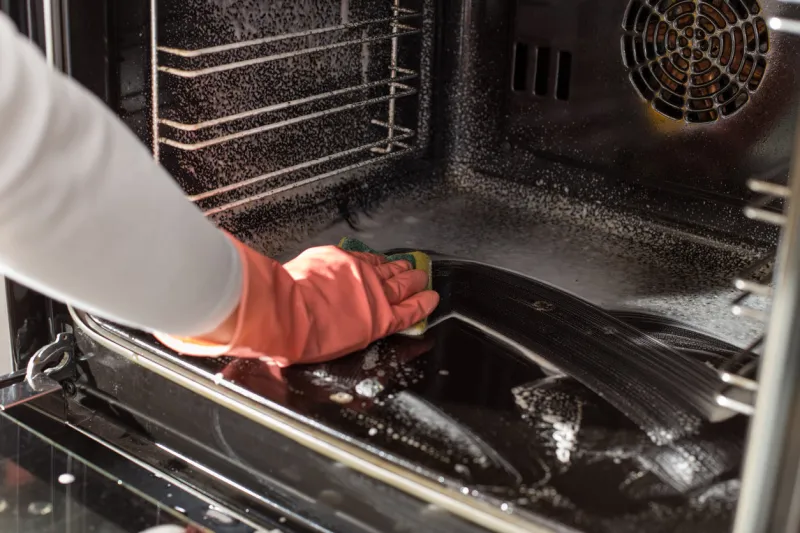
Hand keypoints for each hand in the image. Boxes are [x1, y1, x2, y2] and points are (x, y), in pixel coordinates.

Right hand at [157, 238, 438, 365]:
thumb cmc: (278, 299)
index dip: (376, 262)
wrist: (284, 314)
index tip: (383, 262)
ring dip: (415, 281)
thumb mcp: (289, 275)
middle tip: (414, 265)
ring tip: (426, 279)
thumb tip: (276, 282)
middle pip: (386, 269)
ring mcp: (371, 292)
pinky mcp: (379, 314)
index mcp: (334, 263)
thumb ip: (296, 278)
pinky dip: (423, 304)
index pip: (362, 260)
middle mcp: (356, 272)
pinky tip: (433, 300)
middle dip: (402, 268)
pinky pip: (409, 309)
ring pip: (402, 283)